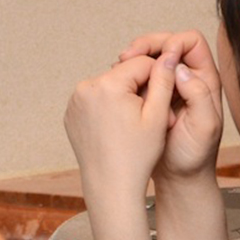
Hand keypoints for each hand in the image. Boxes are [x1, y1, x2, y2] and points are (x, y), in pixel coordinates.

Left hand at [65, 53, 175, 201]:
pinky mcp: (70, 113)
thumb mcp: (157, 116)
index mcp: (108, 85)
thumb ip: (164, 80)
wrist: (110, 185)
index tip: (163, 102)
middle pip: (123, 74)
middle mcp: (85, 87)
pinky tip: (116, 128)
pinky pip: (95, 100)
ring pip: (109, 86)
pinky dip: (107, 107)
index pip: (142, 63)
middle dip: (139, 89)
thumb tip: (168, 53)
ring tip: (133, 123)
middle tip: (151, 116)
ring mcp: (74, 101)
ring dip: (123, 96)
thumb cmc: (138, 155)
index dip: (158, 79)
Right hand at [121, 31, 222, 179]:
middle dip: (146, 46)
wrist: (178, 178)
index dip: (171, 42)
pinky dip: (127, 76)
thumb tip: (180, 68)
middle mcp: (187, 78)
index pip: (190, 42)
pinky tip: (118, 84)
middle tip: (126, 56)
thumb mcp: (204, 126)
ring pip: (150, 59)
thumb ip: (198, 95)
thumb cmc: (195, 156)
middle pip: (166, 44)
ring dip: (134, 60)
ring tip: (119, 68)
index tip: (155, 57)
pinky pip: (138, 77)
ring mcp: (167, 88)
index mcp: (205, 80)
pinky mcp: (150, 98)